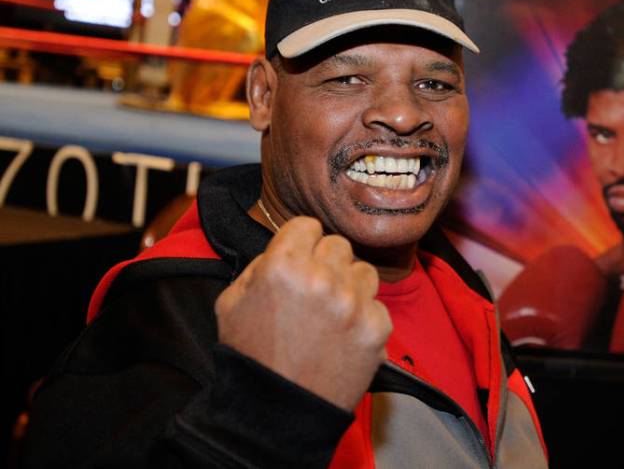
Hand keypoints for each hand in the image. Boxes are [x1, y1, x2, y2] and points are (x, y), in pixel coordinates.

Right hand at [215, 217, 391, 410]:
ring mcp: (353, 304)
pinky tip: (344, 336)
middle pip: (338, 245)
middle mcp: (322, 278)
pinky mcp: (376, 329)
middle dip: (326, 263)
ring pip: (364, 271)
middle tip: (315, 291)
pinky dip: (364, 319)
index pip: (307, 225)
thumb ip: (259, 266)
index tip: (301, 258)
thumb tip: (286, 249)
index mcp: (283, 265)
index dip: (301, 242)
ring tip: (332, 313)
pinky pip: (378, 306)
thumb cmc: (251, 356)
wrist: (277, 413)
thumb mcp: (231, 302)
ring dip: (350, 287)